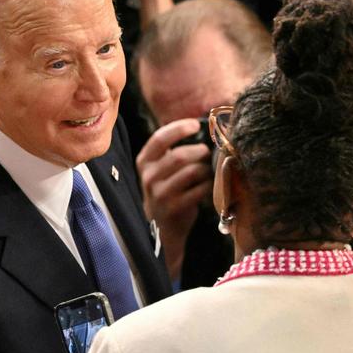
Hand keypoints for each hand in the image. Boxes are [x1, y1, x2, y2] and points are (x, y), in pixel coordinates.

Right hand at [136, 119, 213, 281]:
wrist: (162, 227)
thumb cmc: (166, 192)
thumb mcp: (161, 170)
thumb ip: (173, 152)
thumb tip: (202, 129)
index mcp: (144, 162)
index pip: (160, 138)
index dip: (180, 128)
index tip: (196, 124)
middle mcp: (149, 176)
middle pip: (181, 156)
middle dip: (200, 152)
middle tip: (207, 153)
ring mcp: (160, 194)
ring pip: (192, 172)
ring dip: (206, 169)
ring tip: (208, 171)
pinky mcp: (173, 208)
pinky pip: (199, 190)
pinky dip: (208, 185)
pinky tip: (208, 186)